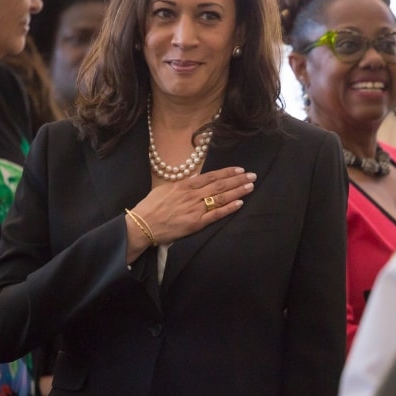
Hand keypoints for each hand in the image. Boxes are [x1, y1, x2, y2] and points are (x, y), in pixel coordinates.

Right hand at [127, 167, 255, 255]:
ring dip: (237, 191)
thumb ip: (182, 184)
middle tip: (253, 176)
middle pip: (220, 185)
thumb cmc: (150, 207)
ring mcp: (195, 209)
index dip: (227, 172)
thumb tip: (195, 177)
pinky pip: (215, 215)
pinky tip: (239, 203)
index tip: (240, 170)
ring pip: (220, 198)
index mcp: (184, 185)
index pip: (211, 176)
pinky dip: (228, 208)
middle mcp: (192, 195)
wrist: (142, 225)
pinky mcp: (195, 223)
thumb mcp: (164, 189)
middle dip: (237, 180)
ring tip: (250, 187)